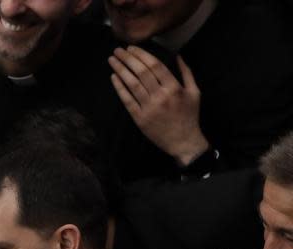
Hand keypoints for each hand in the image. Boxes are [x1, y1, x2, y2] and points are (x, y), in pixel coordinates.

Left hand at [109, 47, 208, 165]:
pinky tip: (113, 77)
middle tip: (118, 50)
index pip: (155, 66)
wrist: (183, 141)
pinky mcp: (139, 118)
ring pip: (132, 84)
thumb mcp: (194, 92)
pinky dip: (119, 88)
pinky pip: (127, 100)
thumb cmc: (189, 115)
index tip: (132, 48)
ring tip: (112, 60)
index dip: (142, 55)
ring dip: (120, 70)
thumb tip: (178, 56)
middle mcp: (161, 96)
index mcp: (174, 88)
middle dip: (128, 59)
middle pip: (141, 72)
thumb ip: (186, 73)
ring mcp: (149, 107)